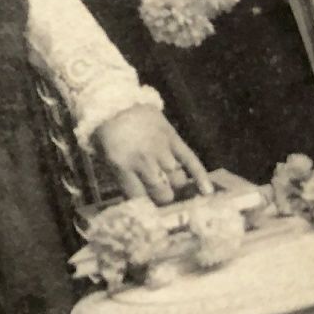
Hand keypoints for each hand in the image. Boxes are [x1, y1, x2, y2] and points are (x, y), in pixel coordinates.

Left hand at [92, 105, 211, 205]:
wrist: (116, 101)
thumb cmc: (108, 133)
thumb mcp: (106, 158)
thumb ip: (123, 179)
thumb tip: (142, 202)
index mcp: (122, 166)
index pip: (140, 198)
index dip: (146, 208)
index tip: (149, 212)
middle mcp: (143, 161)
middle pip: (163, 192)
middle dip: (164, 199)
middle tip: (163, 198)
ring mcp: (161, 149)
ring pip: (177, 179)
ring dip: (176, 186)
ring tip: (174, 186)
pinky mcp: (173, 138)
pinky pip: (191, 160)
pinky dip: (201, 176)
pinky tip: (208, 191)